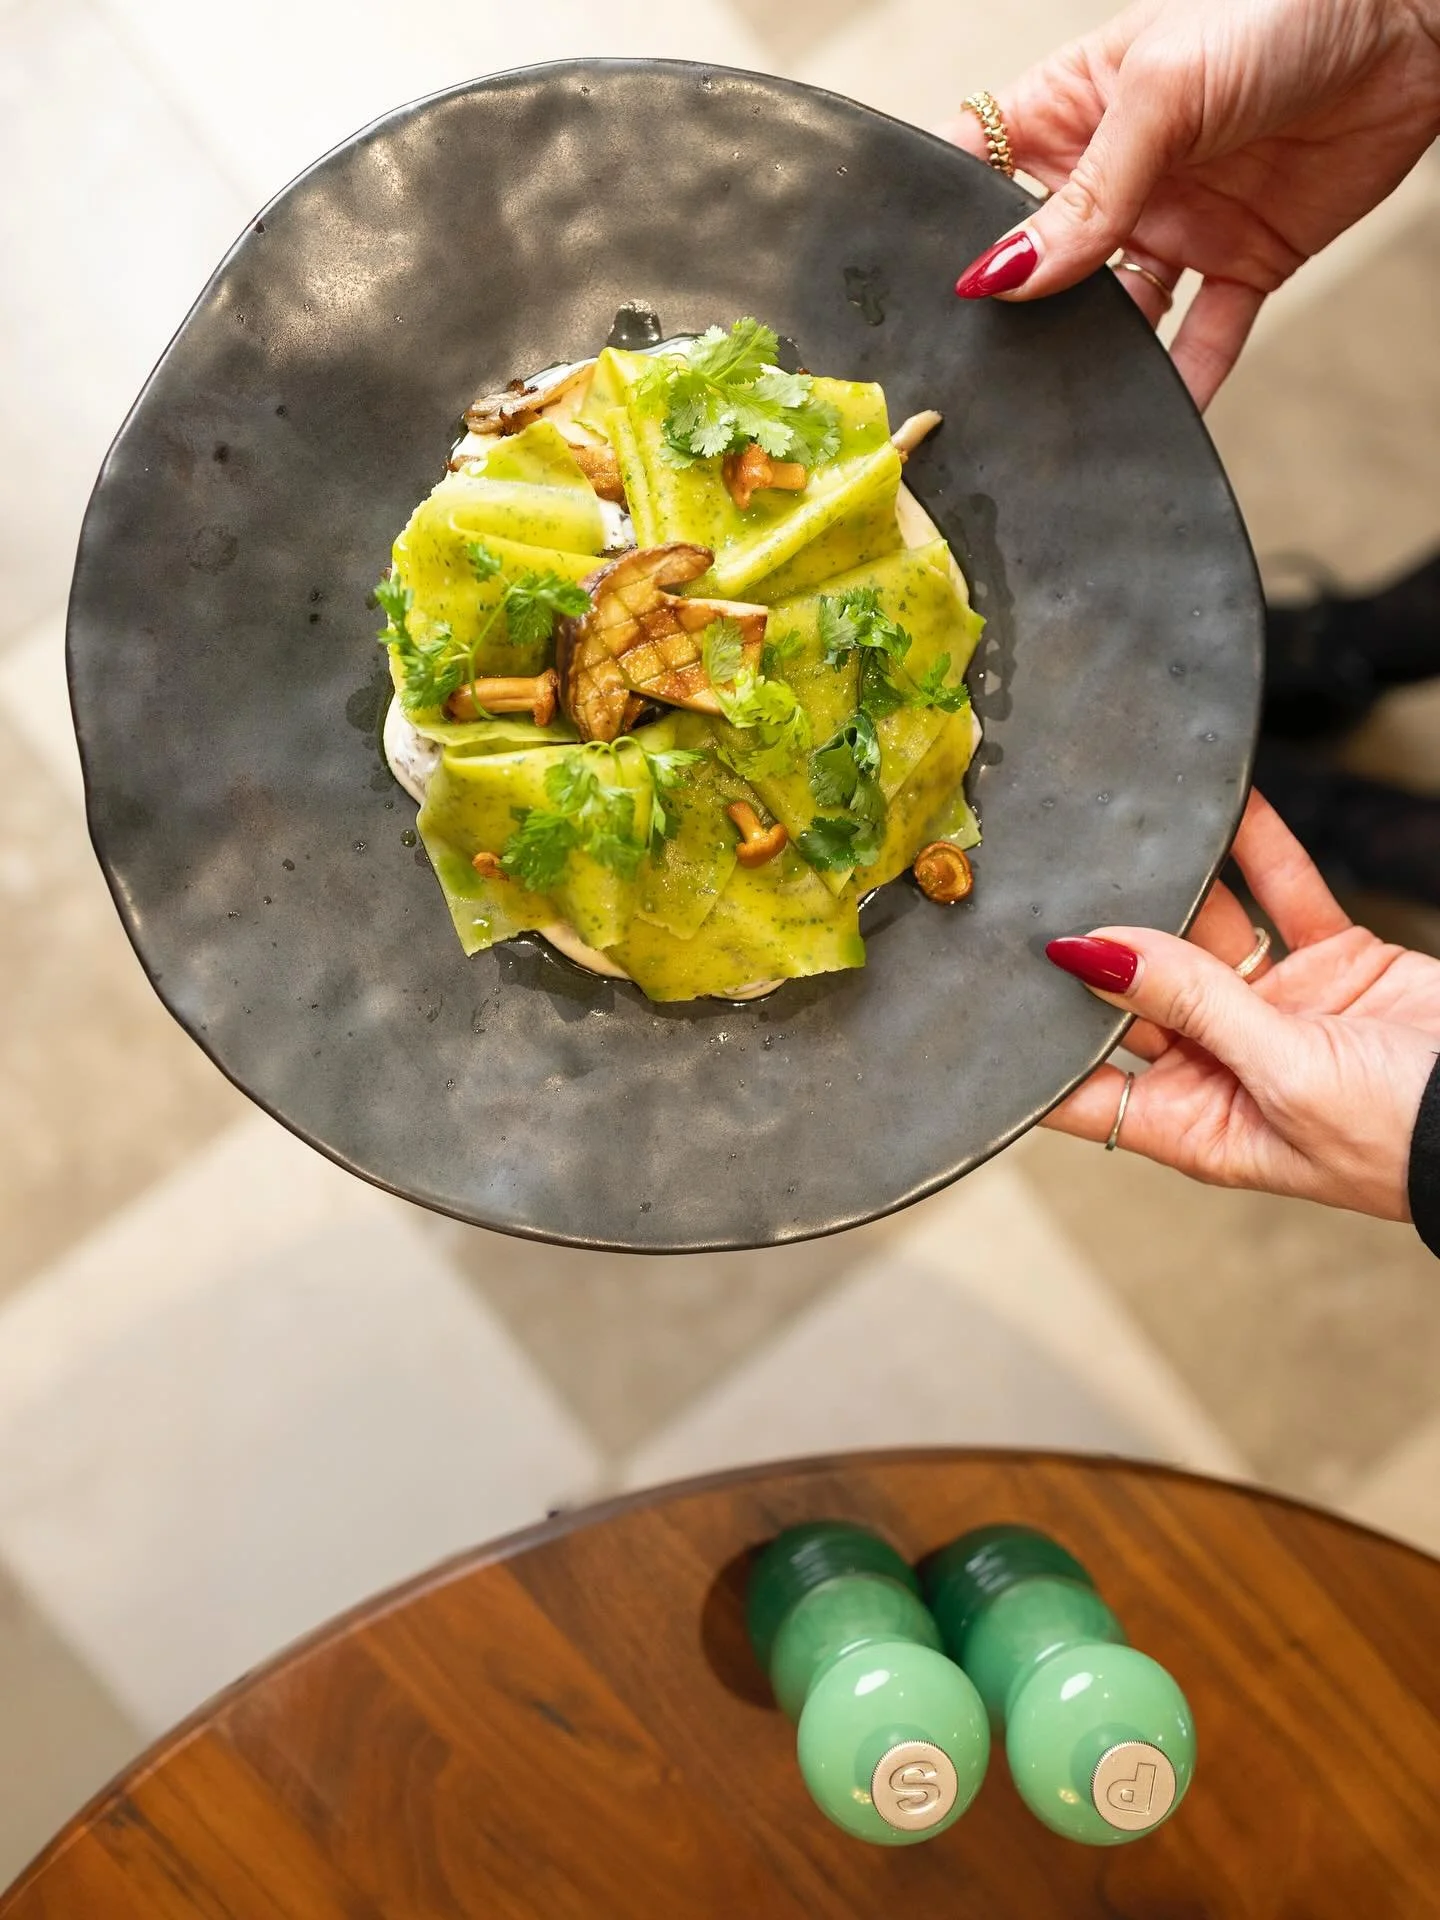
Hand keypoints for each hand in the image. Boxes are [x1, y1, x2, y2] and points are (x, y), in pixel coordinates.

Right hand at [949, 0, 1439, 406]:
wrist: (1408, 22)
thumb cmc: (1278, 9)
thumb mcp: (1160, 93)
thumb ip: (1086, 195)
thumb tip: (1004, 278)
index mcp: (1071, 114)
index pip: (979, 177)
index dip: (945, 231)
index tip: (911, 291)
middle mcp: (1116, 179)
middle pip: (1041, 267)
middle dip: (1012, 318)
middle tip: (977, 372)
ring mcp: (1175, 225)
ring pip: (1114, 317)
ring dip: (1093, 362)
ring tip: (1060, 408)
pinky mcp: (1242, 262)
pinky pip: (1203, 339)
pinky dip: (1185, 384)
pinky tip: (1157, 423)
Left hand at [1043, 791, 1439, 1220]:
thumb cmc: (1406, 1140)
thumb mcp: (1283, 1077)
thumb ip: (1191, 1005)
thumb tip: (1094, 954)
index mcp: (1196, 1124)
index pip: (1084, 1090)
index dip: (1029, 1050)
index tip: (974, 999)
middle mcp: (1223, 1067)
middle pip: (1132, 996)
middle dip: (1093, 945)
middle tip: (1033, 887)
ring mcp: (1277, 1012)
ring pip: (1202, 932)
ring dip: (1167, 884)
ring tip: (1112, 829)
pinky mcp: (1333, 962)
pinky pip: (1280, 892)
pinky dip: (1254, 847)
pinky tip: (1219, 804)